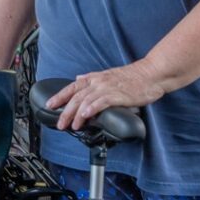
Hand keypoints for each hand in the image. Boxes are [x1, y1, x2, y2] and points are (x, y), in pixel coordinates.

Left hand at [45, 59, 163, 130]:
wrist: (149, 74)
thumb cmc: (131, 77)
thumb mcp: (107, 75)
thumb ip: (92, 79)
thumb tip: (78, 78)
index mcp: (93, 78)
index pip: (72, 87)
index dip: (59, 96)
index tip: (49, 105)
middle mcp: (97, 82)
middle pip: (76, 96)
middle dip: (65, 111)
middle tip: (59, 124)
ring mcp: (107, 87)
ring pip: (86, 100)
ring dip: (77, 114)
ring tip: (72, 125)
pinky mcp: (118, 94)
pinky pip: (101, 101)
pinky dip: (92, 108)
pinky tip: (86, 115)